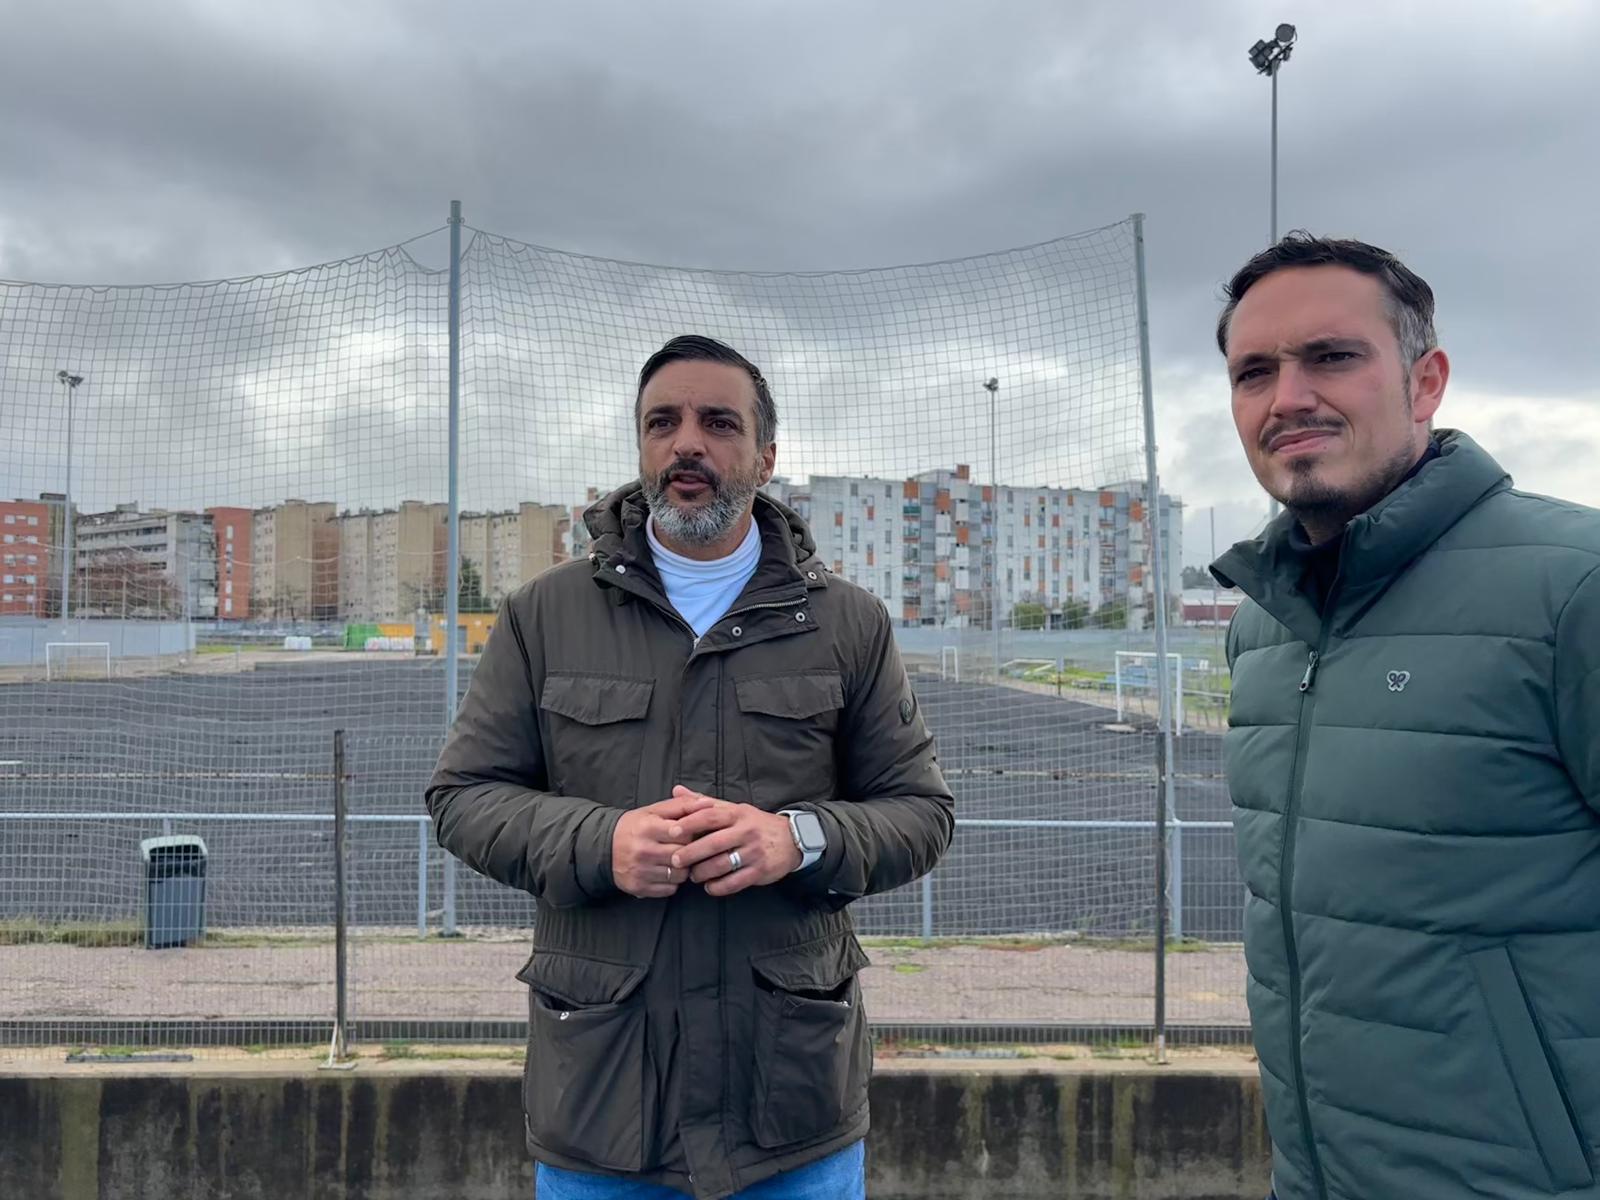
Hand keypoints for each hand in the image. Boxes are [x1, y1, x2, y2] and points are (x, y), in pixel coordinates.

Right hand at [611, 794, 716, 898]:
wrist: (605, 847)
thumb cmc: (636, 826)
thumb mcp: (655, 810)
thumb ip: (683, 805)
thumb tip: (709, 803)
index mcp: (648, 827)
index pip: (684, 834)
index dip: (692, 834)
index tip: (691, 833)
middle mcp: (643, 851)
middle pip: (683, 856)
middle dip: (689, 852)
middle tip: (686, 848)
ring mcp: (640, 871)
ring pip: (679, 875)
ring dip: (683, 869)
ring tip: (676, 860)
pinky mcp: (638, 887)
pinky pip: (669, 889)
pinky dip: (672, 882)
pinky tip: (666, 871)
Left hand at [665, 786, 802, 897]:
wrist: (792, 839)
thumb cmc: (755, 823)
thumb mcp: (733, 808)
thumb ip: (704, 802)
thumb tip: (677, 790)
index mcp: (737, 814)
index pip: (710, 816)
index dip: (689, 824)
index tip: (671, 832)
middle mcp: (746, 831)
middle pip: (713, 843)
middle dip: (691, 853)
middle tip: (675, 860)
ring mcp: (754, 852)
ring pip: (722, 865)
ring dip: (703, 872)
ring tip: (692, 875)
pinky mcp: (760, 871)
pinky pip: (735, 882)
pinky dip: (719, 887)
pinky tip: (709, 886)